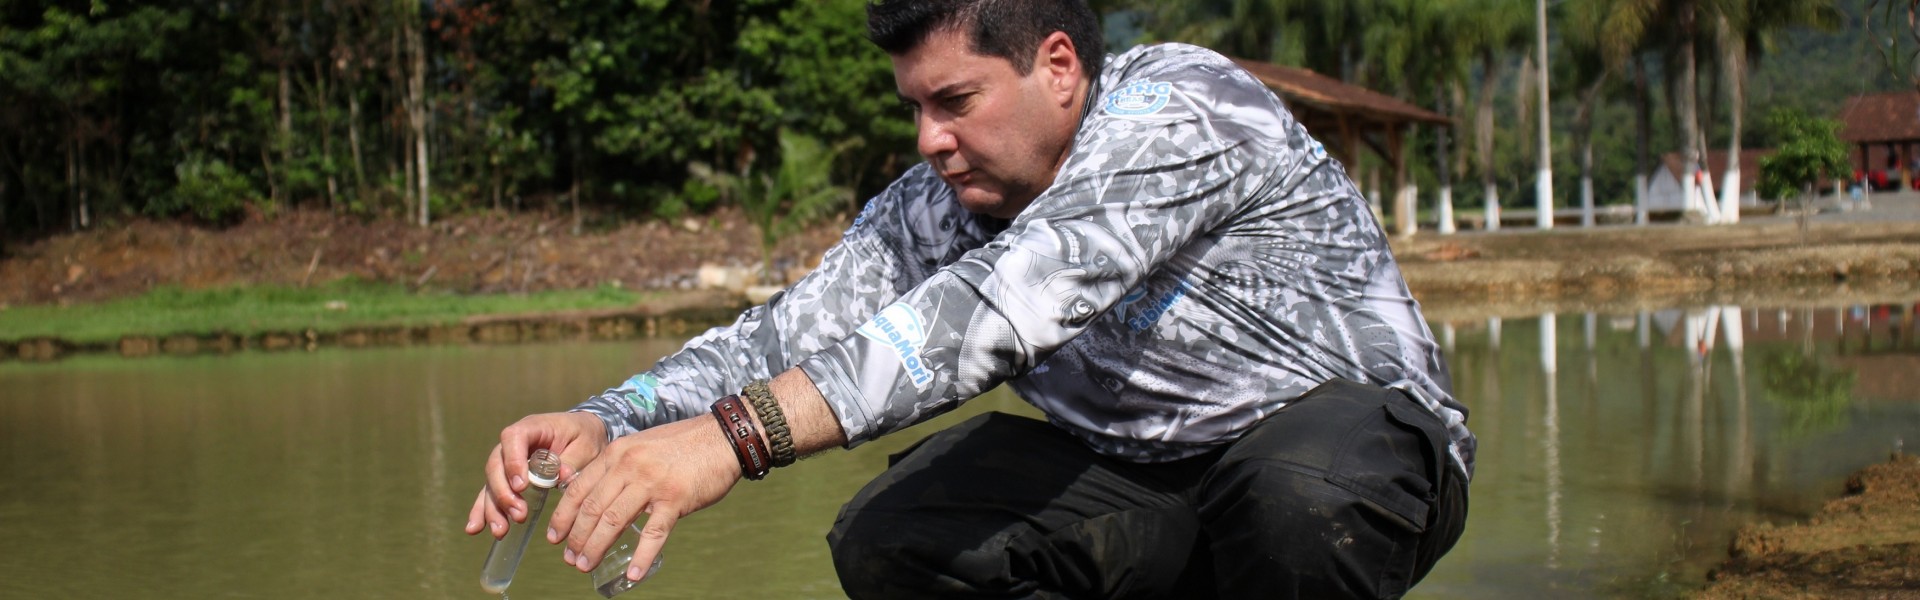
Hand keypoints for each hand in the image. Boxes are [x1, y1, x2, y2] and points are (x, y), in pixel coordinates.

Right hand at [464, 411, 608, 538]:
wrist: (582, 435)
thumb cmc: (584, 436)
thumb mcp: (587, 444)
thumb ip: (573, 459)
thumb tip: (561, 476)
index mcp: (532, 427)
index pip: (513, 438)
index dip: (513, 461)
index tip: (522, 486)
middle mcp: (513, 443)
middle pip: (496, 465)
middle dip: (504, 493)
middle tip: (519, 514)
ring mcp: (506, 461)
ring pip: (491, 483)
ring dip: (494, 508)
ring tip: (501, 531)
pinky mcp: (507, 477)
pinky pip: (490, 493)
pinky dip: (483, 510)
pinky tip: (475, 528)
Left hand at [547, 415, 742, 580]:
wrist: (722, 437)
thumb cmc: (682, 445)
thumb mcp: (640, 446)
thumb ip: (618, 467)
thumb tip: (596, 495)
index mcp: (617, 453)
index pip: (578, 488)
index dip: (563, 516)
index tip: (555, 536)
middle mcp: (629, 466)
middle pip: (592, 508)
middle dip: (577, 538)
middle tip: (570, 559)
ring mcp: (652, 483)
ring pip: (613, 521)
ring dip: (596, 548)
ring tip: (586, 566)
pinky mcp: (676, 498)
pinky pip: (653, 533)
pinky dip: (642, 557)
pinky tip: (633, 574)